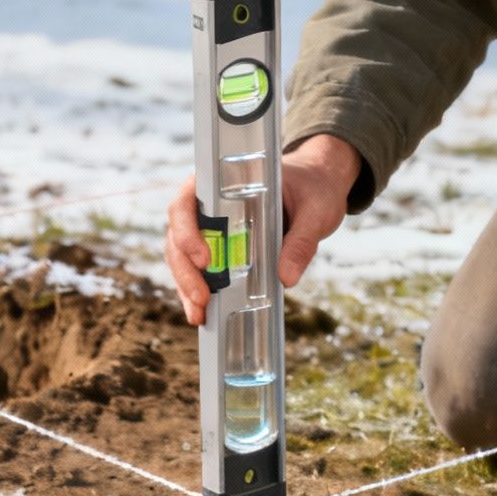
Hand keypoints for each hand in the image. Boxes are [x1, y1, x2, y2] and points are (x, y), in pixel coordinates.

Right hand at [163, 133, 360, 325]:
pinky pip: (198, 268)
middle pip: (178, 234)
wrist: (318, 186)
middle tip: (203, 298)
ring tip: (199, 314)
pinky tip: (203, 314)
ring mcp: (211, 226)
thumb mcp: (315, 212)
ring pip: (182, 254)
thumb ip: (301, 242)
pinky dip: (196, 290)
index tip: (205, 258)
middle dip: (186, 269)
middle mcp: (209, 202)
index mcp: (223, 181)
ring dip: (186, 285)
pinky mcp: (220, 247)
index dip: (187, 230)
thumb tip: (286, 279)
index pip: (188, 201)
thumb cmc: (314, 188)